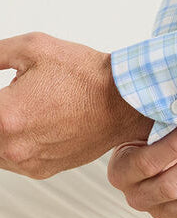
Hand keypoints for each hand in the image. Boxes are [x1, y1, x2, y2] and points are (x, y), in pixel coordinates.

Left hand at [0, 32, 152, 178]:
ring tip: (26, 107)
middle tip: (15, 97)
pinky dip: (15, 142)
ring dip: (2, 129)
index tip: (4, 93)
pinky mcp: (40, 171)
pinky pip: (12, 160)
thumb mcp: (34, 47)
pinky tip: (33, 121)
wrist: (123, 100)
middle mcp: (13, 146)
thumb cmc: (85, 75)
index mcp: (6, 115)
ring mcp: (26, 162)